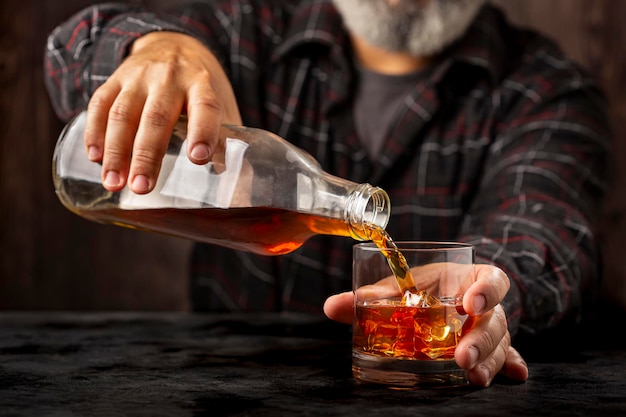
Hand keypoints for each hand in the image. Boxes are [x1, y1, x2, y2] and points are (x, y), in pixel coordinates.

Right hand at [84, 32, 241, 193]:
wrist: (174, 45)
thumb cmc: (202, 91)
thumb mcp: (222, 107)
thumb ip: (228, 142)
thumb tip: (236, 190)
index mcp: (203, 84)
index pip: (205, 106)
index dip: (203, 131)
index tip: (198, 158)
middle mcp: (170, 77)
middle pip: (157, 117)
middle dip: (147, 155)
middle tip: (142, 188)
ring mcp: (139, 77)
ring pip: (123, 113)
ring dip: (116, 151)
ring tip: (114, 183)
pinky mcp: (115, 79)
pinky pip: (99, 104)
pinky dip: (95, 132)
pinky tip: (94, 158)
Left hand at [323, 264, 528, 386]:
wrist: (439, 294)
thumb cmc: (421, 287)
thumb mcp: (400, 287)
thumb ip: (371, 296)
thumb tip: (332, 307)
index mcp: (469, 278)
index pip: (491, 278)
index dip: (486, 289)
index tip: (469, 302)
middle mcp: (486, 304)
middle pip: (496, 318)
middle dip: (480, 338)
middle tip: (461, 356)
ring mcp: (492, 327)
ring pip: (500, 342)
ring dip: (488, 359)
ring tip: (472, 376)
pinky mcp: (493, 348)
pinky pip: (506, 356)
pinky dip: (509, 366)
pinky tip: (515, 375)